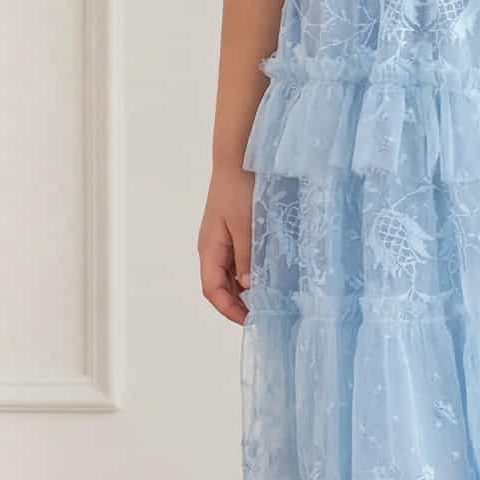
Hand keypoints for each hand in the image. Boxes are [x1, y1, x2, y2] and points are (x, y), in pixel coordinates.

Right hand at [198, 163, 254, 325]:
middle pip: (220, 285)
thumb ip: (247, 258)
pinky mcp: (234, 230)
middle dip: (238, 303)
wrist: (238, 158)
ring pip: (230, 273)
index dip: (229, 310)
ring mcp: (222, 239)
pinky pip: (239, 259)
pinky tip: (268, 273)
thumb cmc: (240, 190)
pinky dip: (250, 271)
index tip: (251, 321)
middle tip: (264, 314)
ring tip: (269, 298)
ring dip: (246, 288)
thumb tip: (248, 287)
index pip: (213, 290)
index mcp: (210, 249)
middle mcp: (213, 247)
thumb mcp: (247, 226)